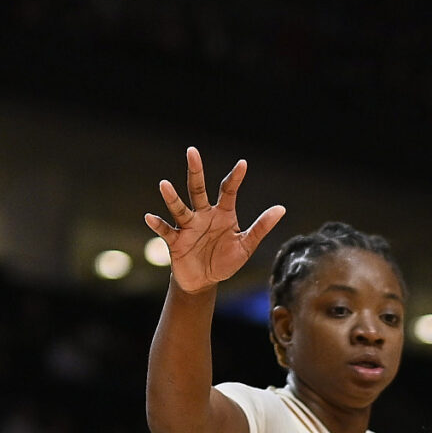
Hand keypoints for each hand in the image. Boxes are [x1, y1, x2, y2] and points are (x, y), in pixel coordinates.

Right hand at [146, 148, 285, 295]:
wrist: (204, 281)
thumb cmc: (224, 260)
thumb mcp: (246, 246)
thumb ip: (261, 227)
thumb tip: (281, 209)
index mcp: (223, 214)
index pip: (228, 191)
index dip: (235, 178)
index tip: (243, 164)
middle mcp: (203, 215)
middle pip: (198, 189)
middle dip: (195, 171)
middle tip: (192, 151)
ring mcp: (188, 226)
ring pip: (180, 208)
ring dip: (172, 197)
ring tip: (164, 184)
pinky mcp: (175, 240)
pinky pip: (165, 230)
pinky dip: (158, 224)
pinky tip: (150, 216)